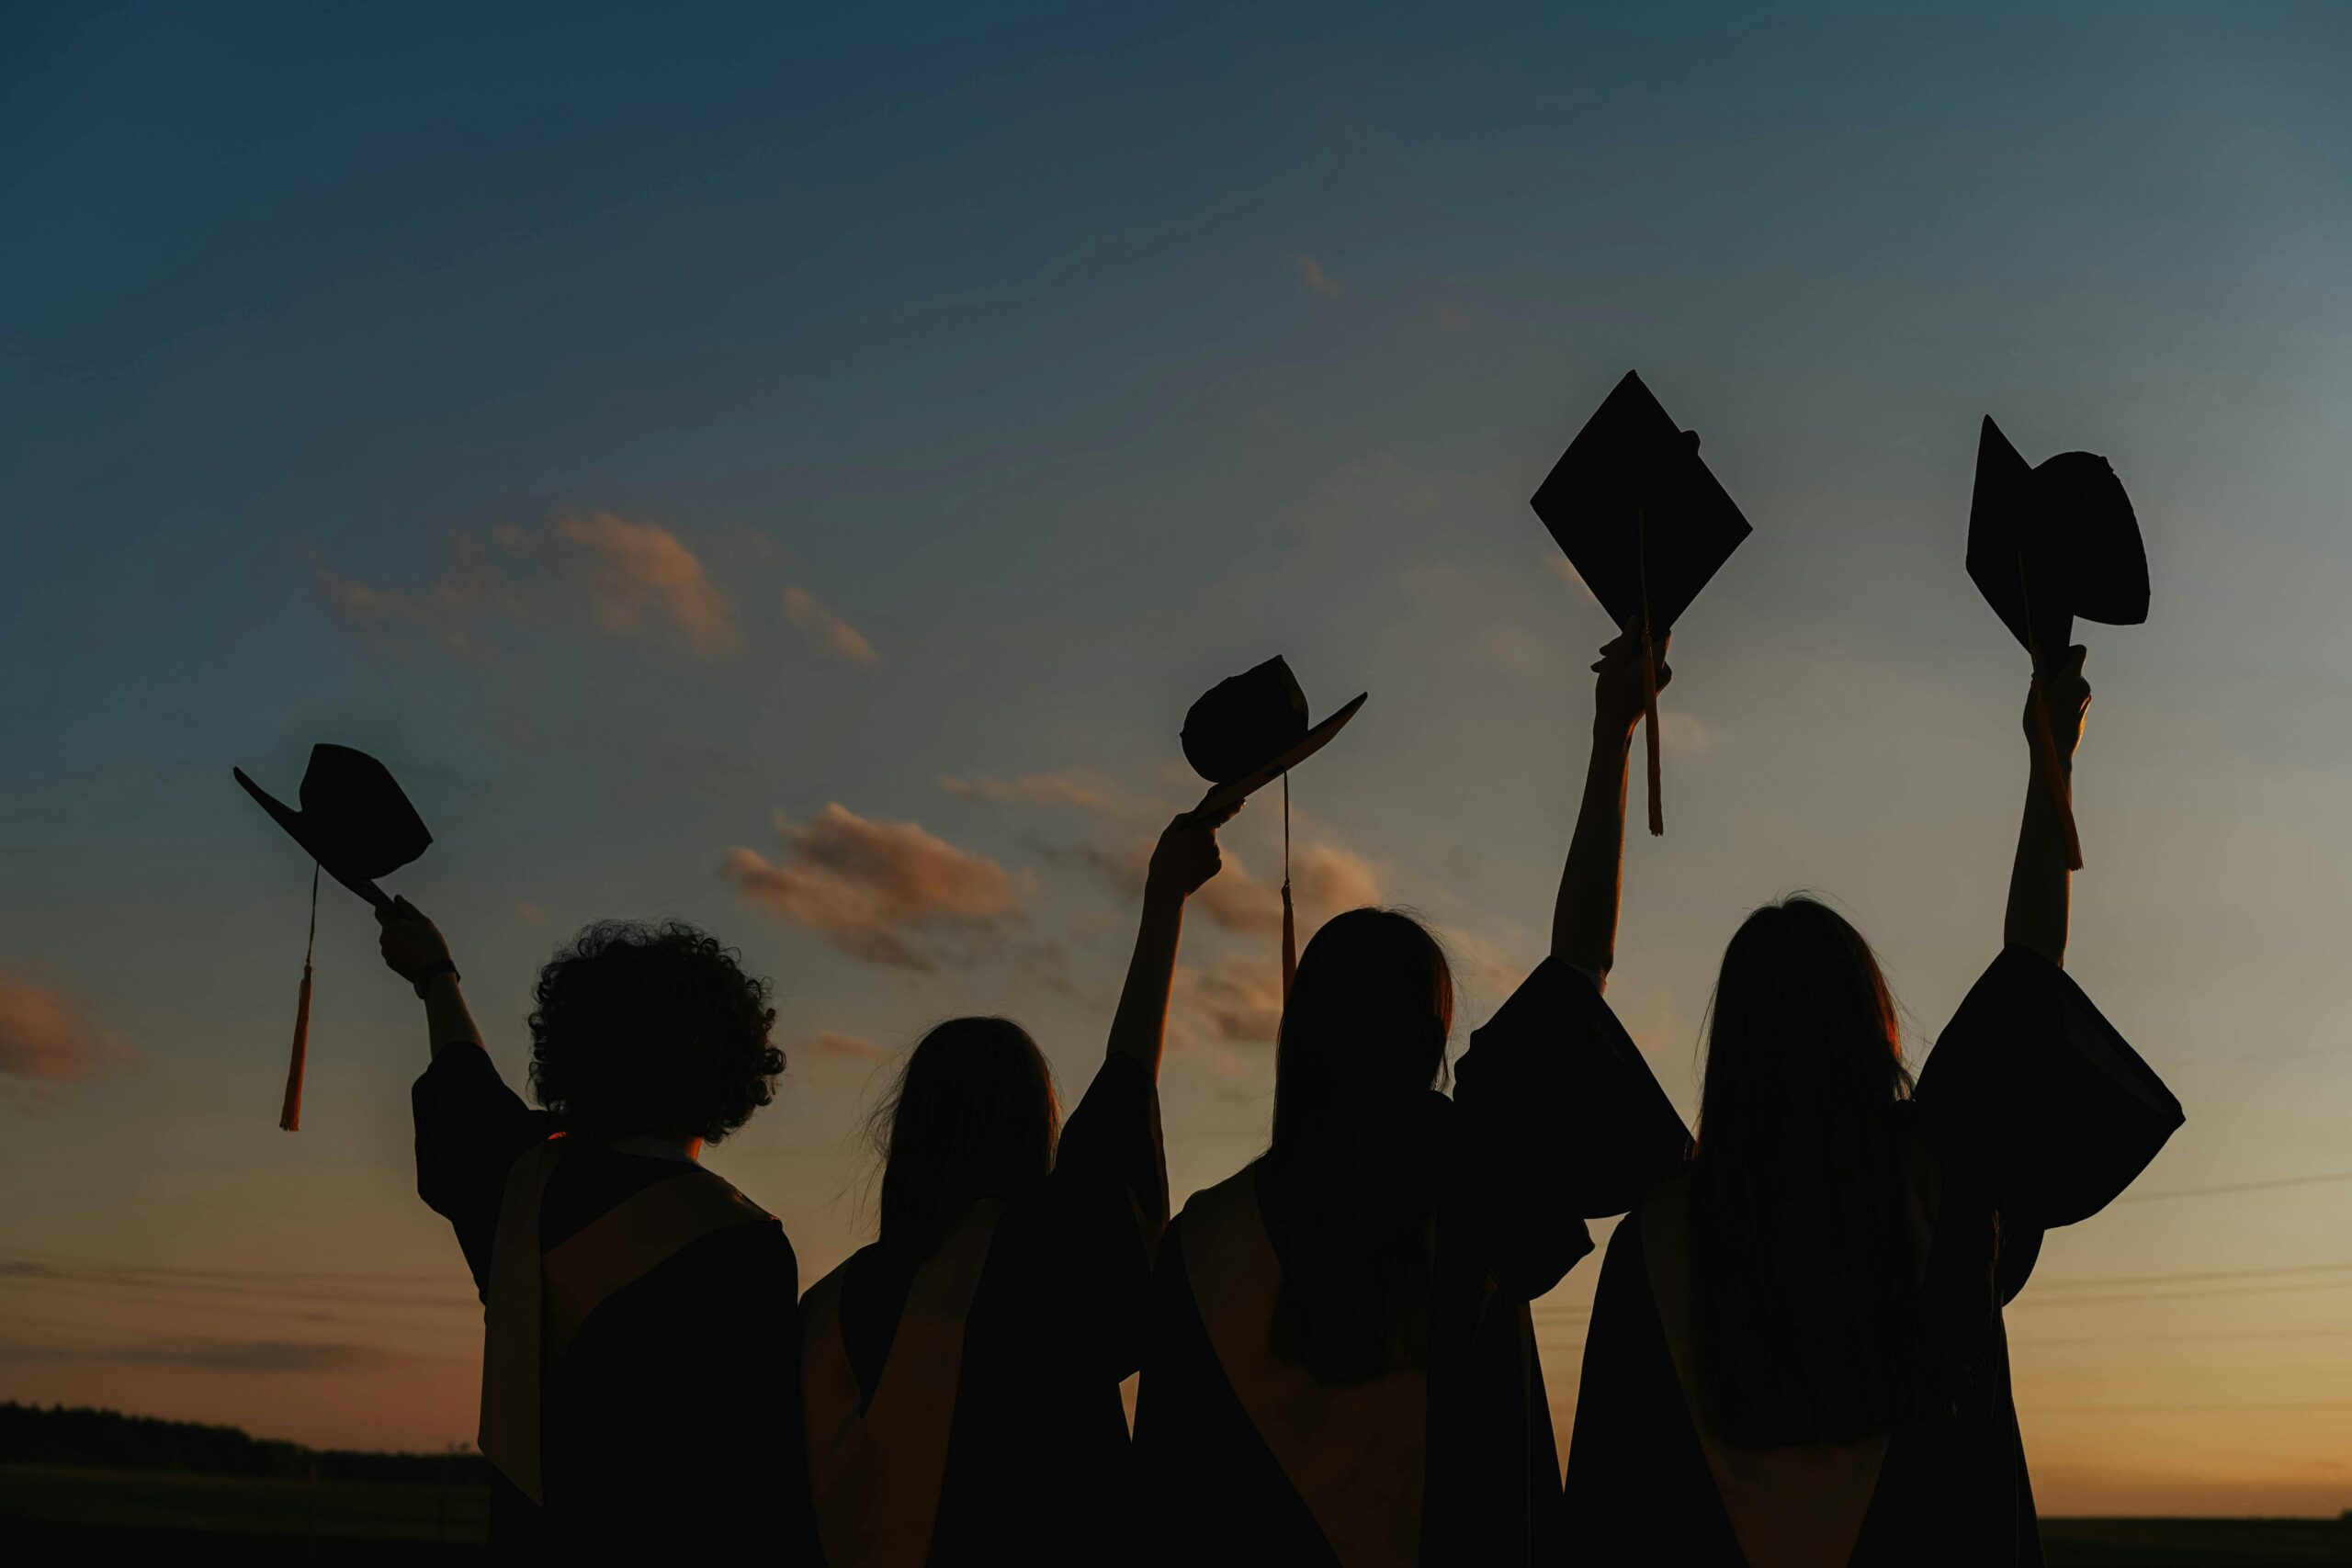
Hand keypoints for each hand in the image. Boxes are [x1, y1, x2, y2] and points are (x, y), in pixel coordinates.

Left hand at [375, 896, 453, 988]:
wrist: (433, 973)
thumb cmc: (431, 945)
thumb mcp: (423, 922)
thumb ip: (407, 908)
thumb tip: (397, 898)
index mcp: (391, 927)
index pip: (379, 911)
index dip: (386, 906)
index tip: (394, 906)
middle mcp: (384, 940)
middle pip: (388, 926)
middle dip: (399, 925)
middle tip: (417, 929)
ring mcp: (386, 952)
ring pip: (391, 939)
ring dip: (400, 937)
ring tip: (419, 943)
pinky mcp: (390, 963)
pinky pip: (393, 950)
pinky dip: (401, 949)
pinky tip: (415, 952)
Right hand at [1145, 796, 1242, 901]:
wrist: (1168, 887)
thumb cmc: (1165, 858)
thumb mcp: (1169, 834)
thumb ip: (1184, 820)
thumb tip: (1196, 815)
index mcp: (1200, 827)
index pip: (1221, 813)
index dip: (1232, 807)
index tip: (1241, 802)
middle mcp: (1212, 839)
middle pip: (1208, 832)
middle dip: (1199, 836)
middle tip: (1182, 848)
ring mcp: (1216, 853)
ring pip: (1209, 846)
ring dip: (1199, 850)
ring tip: (1183, 860)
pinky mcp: (1217, 866)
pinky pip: (1211, 858)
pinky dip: (1203, 862)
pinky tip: (1191, 868)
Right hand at [1592, 629, 1670, 736]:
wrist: (1614, 727)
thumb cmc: (1612, 696)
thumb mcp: (1614, 662)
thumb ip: (1626, 638)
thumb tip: (1636, 619)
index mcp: (1657, 663)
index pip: (1659, 632)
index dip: (1642, 626)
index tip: (1624, 630)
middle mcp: (1663, 670)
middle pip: (1646, 643)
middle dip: (1623, 644)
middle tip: (1602, 651)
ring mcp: (1659, 677)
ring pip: (1640, 654)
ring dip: (1620, 655)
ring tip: (1598, 665)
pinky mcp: (1652, 683)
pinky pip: (1640, 665)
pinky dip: (1624, 665)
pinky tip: (1605, 670)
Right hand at [2028, 645, 2089, 759]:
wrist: (2055, 752)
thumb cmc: (2043, 721)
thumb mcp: (2036, 692)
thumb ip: (2041, 668)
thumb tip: (2041, 648)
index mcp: (2073, 679)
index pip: (2079, 651)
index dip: (2066, 650)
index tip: (2051, 658)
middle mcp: (2084, 687)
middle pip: (2073, 669)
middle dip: (2056, 672)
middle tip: (2038, 685)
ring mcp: (2085, 700)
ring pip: (2071, 684)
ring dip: (2058, 687)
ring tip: (2042, 702)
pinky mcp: (2083, 712)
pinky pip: (2073, 697)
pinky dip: (2062, 698)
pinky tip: (2049, 713)